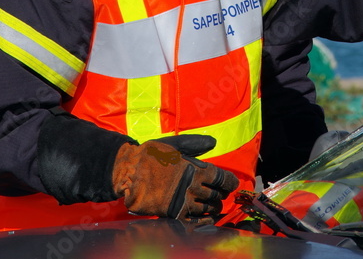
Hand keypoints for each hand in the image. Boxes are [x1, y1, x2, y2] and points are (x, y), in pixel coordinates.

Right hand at [112, 134, 238, 221]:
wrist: (130, 172)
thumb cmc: (153, 156)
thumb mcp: (176, 145)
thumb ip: (196, 144)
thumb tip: (213, 142)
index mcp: (196, 169)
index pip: (222, 178)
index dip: (230, 182)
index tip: (231, 184)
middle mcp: (193, 187)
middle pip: (217, 195)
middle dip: (221, 195)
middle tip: (220, 194)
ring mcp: (184, 201)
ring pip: (208, 208)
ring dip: (214, 207)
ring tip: (214, 205)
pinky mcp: (174, 214)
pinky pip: (196, 221)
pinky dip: (205, 221)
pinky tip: (207, 218)